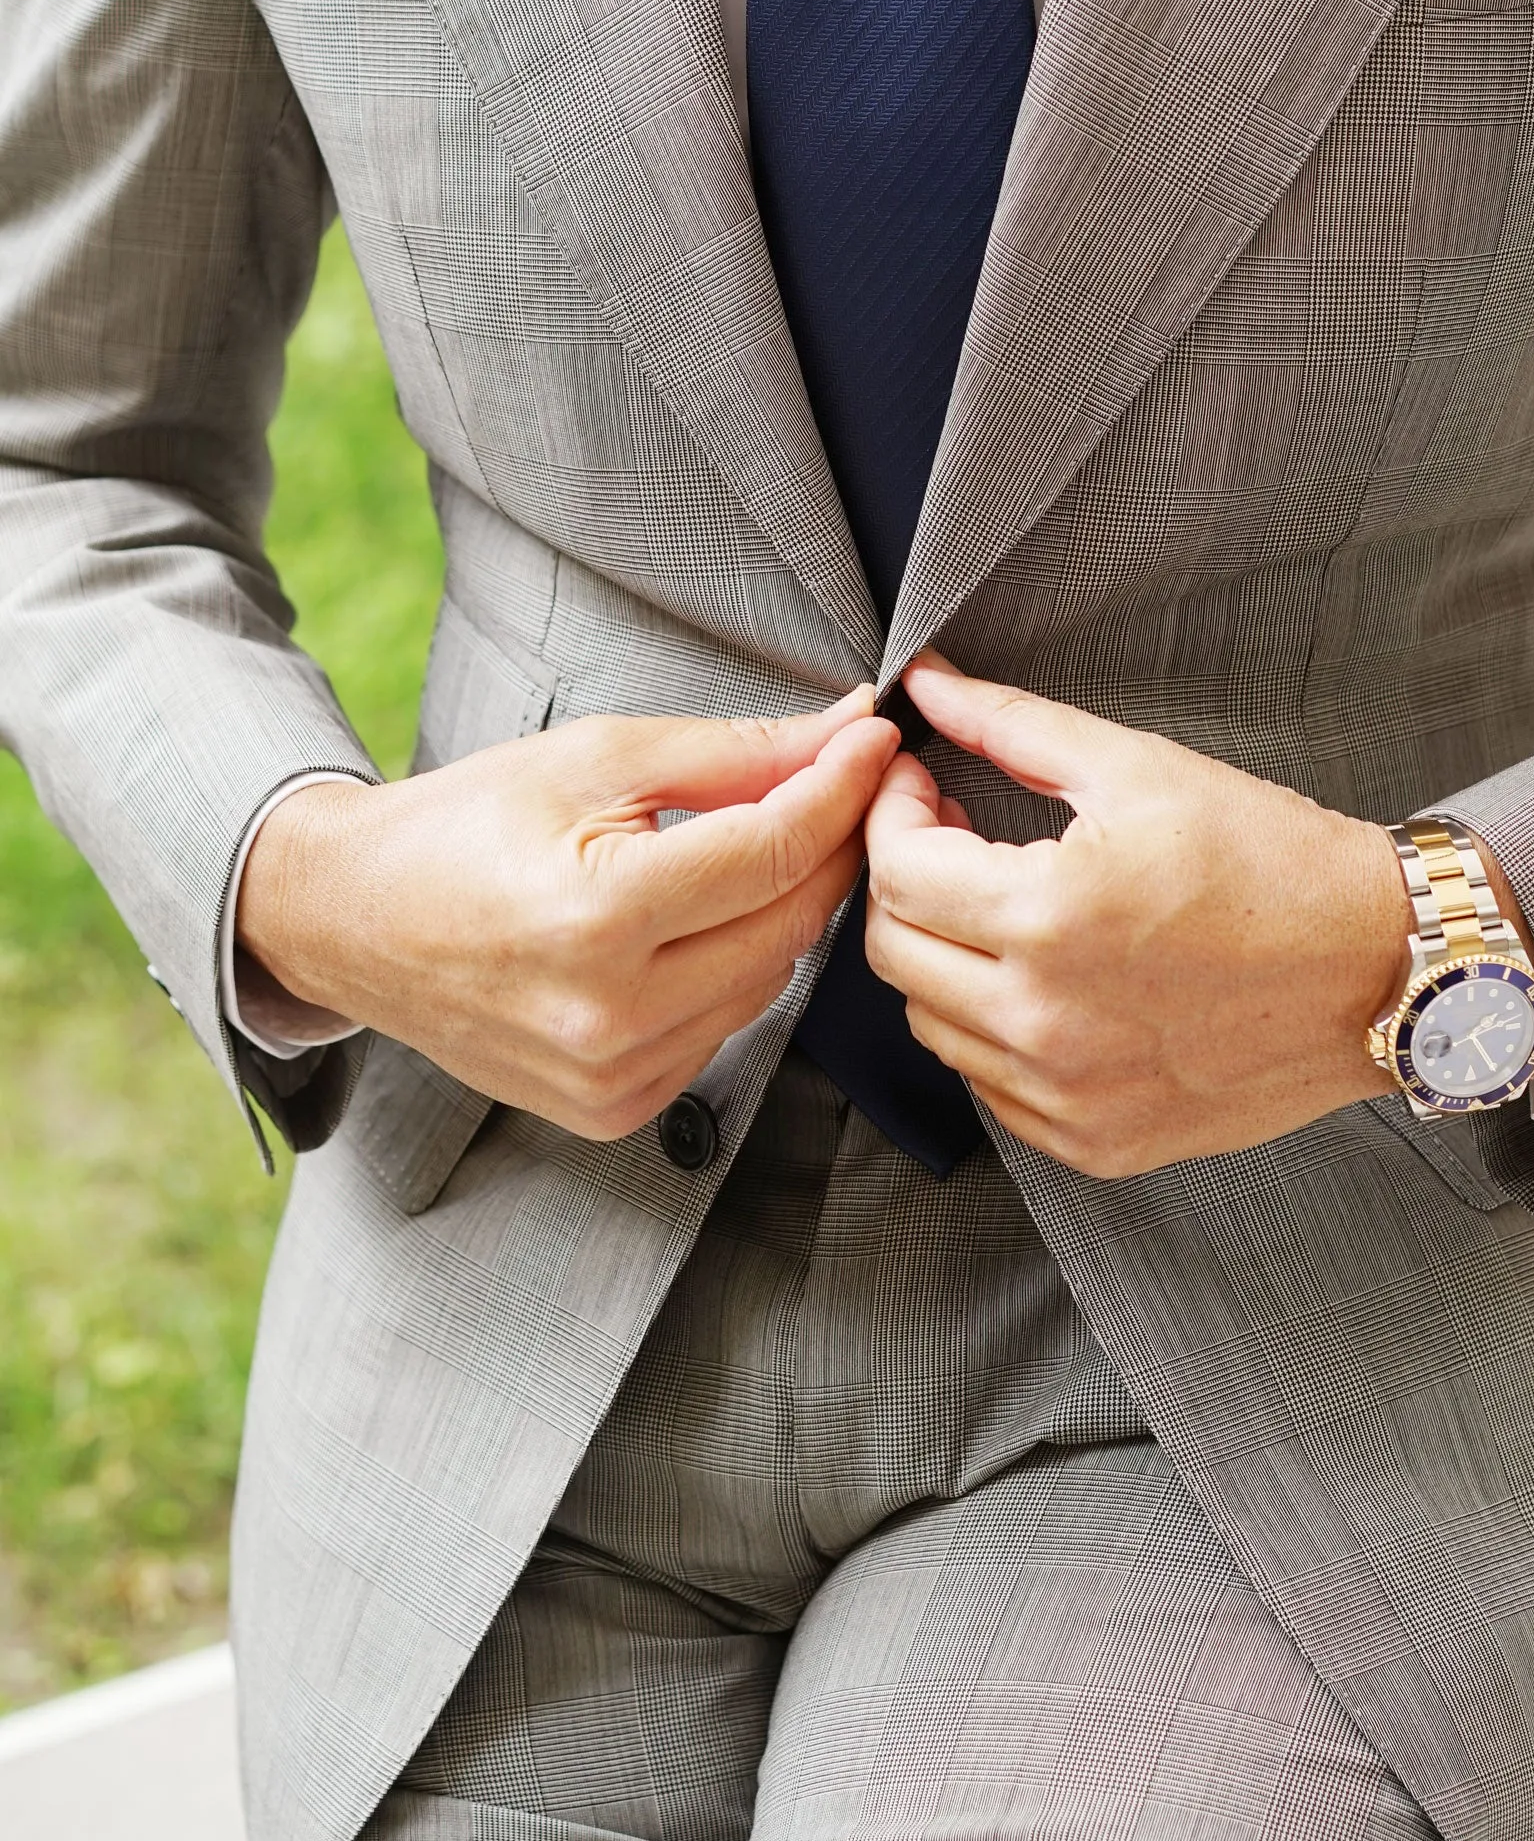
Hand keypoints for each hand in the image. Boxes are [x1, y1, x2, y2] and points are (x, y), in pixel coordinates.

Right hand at [237, 690, 899, 1138]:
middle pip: (788, 923)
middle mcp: (606, 1015)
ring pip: (768, 981)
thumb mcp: (596, 759)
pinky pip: (723, 1031)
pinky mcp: (611, 1109)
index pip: (774, 850)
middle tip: (838, 786)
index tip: (872, 741)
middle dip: (828, 847)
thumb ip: (733, 752)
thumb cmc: (464, 827)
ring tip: (754, 850)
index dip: (840, 788)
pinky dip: (731, 972)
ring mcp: (610, 1076)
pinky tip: (694, 926)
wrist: (353, 919)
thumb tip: (841, 731)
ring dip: (781, 911)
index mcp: (597, 917)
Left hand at [862, 655, 1411, 1177]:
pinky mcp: (1096, 1139)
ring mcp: (1068, 1093)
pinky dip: (993, 1031)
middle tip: (949, 837)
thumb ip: (1012, 724)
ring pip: (932, 1024)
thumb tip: (927, 687)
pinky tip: (1042, 981)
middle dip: (904, 881)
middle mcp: (1046, 1019)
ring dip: (943, 957)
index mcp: (1050, 915)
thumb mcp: (1140, 769)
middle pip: (893, 951)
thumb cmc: (1276, 862)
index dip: (893, 813)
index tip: (920, 786)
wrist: (1380, 966)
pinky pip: (991, 1086)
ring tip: (1001, 906)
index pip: (897, 869)